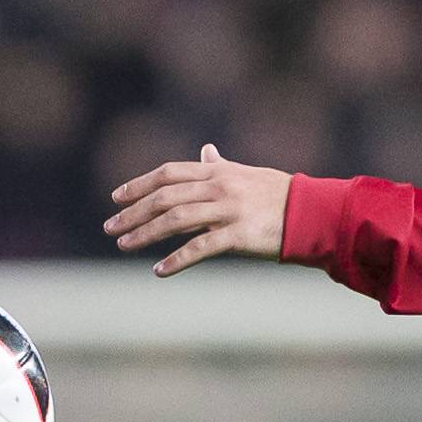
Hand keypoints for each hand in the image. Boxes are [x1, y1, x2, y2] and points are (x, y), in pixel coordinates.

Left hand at [107, 144, 293, 272]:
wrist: (310, 213)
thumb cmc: (277, 194)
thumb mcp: (245, 173)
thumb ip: (219, 165)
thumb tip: (206, 151)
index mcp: (216, 172)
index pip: (168, 174)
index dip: (139, 184)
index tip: (116, 198)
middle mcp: (218, 187)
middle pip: (164, 197)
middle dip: (133, 212)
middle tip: (110, 226)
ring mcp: (227, 211)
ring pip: (175, 221)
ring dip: (145, 234)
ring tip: (124, 244)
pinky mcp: (238, 236)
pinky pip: (200, 249)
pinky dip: (176, 260)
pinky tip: (158, 270)